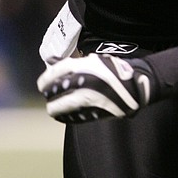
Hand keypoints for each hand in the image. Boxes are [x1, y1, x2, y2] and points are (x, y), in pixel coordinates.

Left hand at [36, 54, 151, 122]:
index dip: (45, 79)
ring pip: (61, 106)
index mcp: (83, 66)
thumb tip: (57, 70)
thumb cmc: (114, 70)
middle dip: (49, 93)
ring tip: (53, 108)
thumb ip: (77, 65)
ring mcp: (88, 98)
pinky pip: (73, 116)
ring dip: (54, 107)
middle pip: (55, 90)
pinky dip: (66, 116)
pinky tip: (63, 116)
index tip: (42, 84)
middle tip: (48, 95)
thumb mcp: (95, 61)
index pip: (55, 72)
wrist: (135, 86)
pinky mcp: (93, 111)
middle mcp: (83, 81)